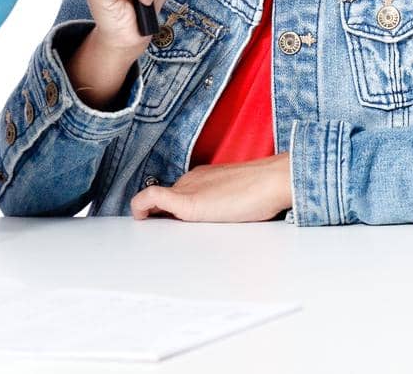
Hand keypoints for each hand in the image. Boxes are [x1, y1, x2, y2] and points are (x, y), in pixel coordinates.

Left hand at [130, 153, 292, 222]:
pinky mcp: (187, 201)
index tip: (165, 224)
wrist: (272, 180)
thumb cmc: (263, 190)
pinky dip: (140, 205)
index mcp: (203, 178)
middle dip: (158, 217)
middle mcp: (191, 180)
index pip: (176, 193)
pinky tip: (139, 218)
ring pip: (157, 201)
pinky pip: (151, 197)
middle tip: (156, 235)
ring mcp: (188, 188)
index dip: (167, 210)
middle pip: (165, 201)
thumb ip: (224, 207)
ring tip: (148, 232)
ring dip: (151, 216)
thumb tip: (225, 222)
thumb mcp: (238, 199)